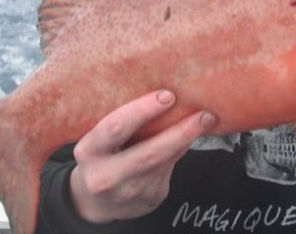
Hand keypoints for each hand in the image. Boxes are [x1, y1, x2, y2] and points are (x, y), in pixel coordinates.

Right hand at [69, 90, 217, 222]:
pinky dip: (181, 149)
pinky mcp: (148, 198)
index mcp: (89, 151)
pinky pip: (171, 168)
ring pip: (164, 161)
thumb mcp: (100, 138)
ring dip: (188, 139)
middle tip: (204, 114)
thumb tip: (164, 95)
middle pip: (148, 153)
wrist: (96, 201)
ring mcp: (127, 192)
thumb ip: (123, 122)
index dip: (142, 111)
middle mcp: (105, 176)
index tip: (168, 95)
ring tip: (207, 120)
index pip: (116, 127)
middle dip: (180, 132)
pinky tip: (191, 136)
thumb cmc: (102, 154)